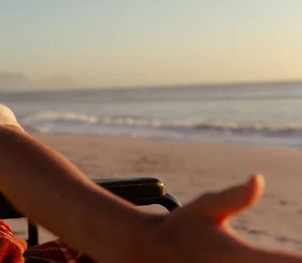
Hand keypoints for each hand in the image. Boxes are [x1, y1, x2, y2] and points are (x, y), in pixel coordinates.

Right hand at [142, 174, 301, 261]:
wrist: (145, 253)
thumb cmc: (180, 228)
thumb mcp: (206, 208)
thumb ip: (235, 197)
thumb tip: (259, 178)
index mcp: (243, 259)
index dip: (301, 259)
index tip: (301, 252)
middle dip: (289, 262)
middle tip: (288, 252)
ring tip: (273, 255)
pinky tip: (255, 260)